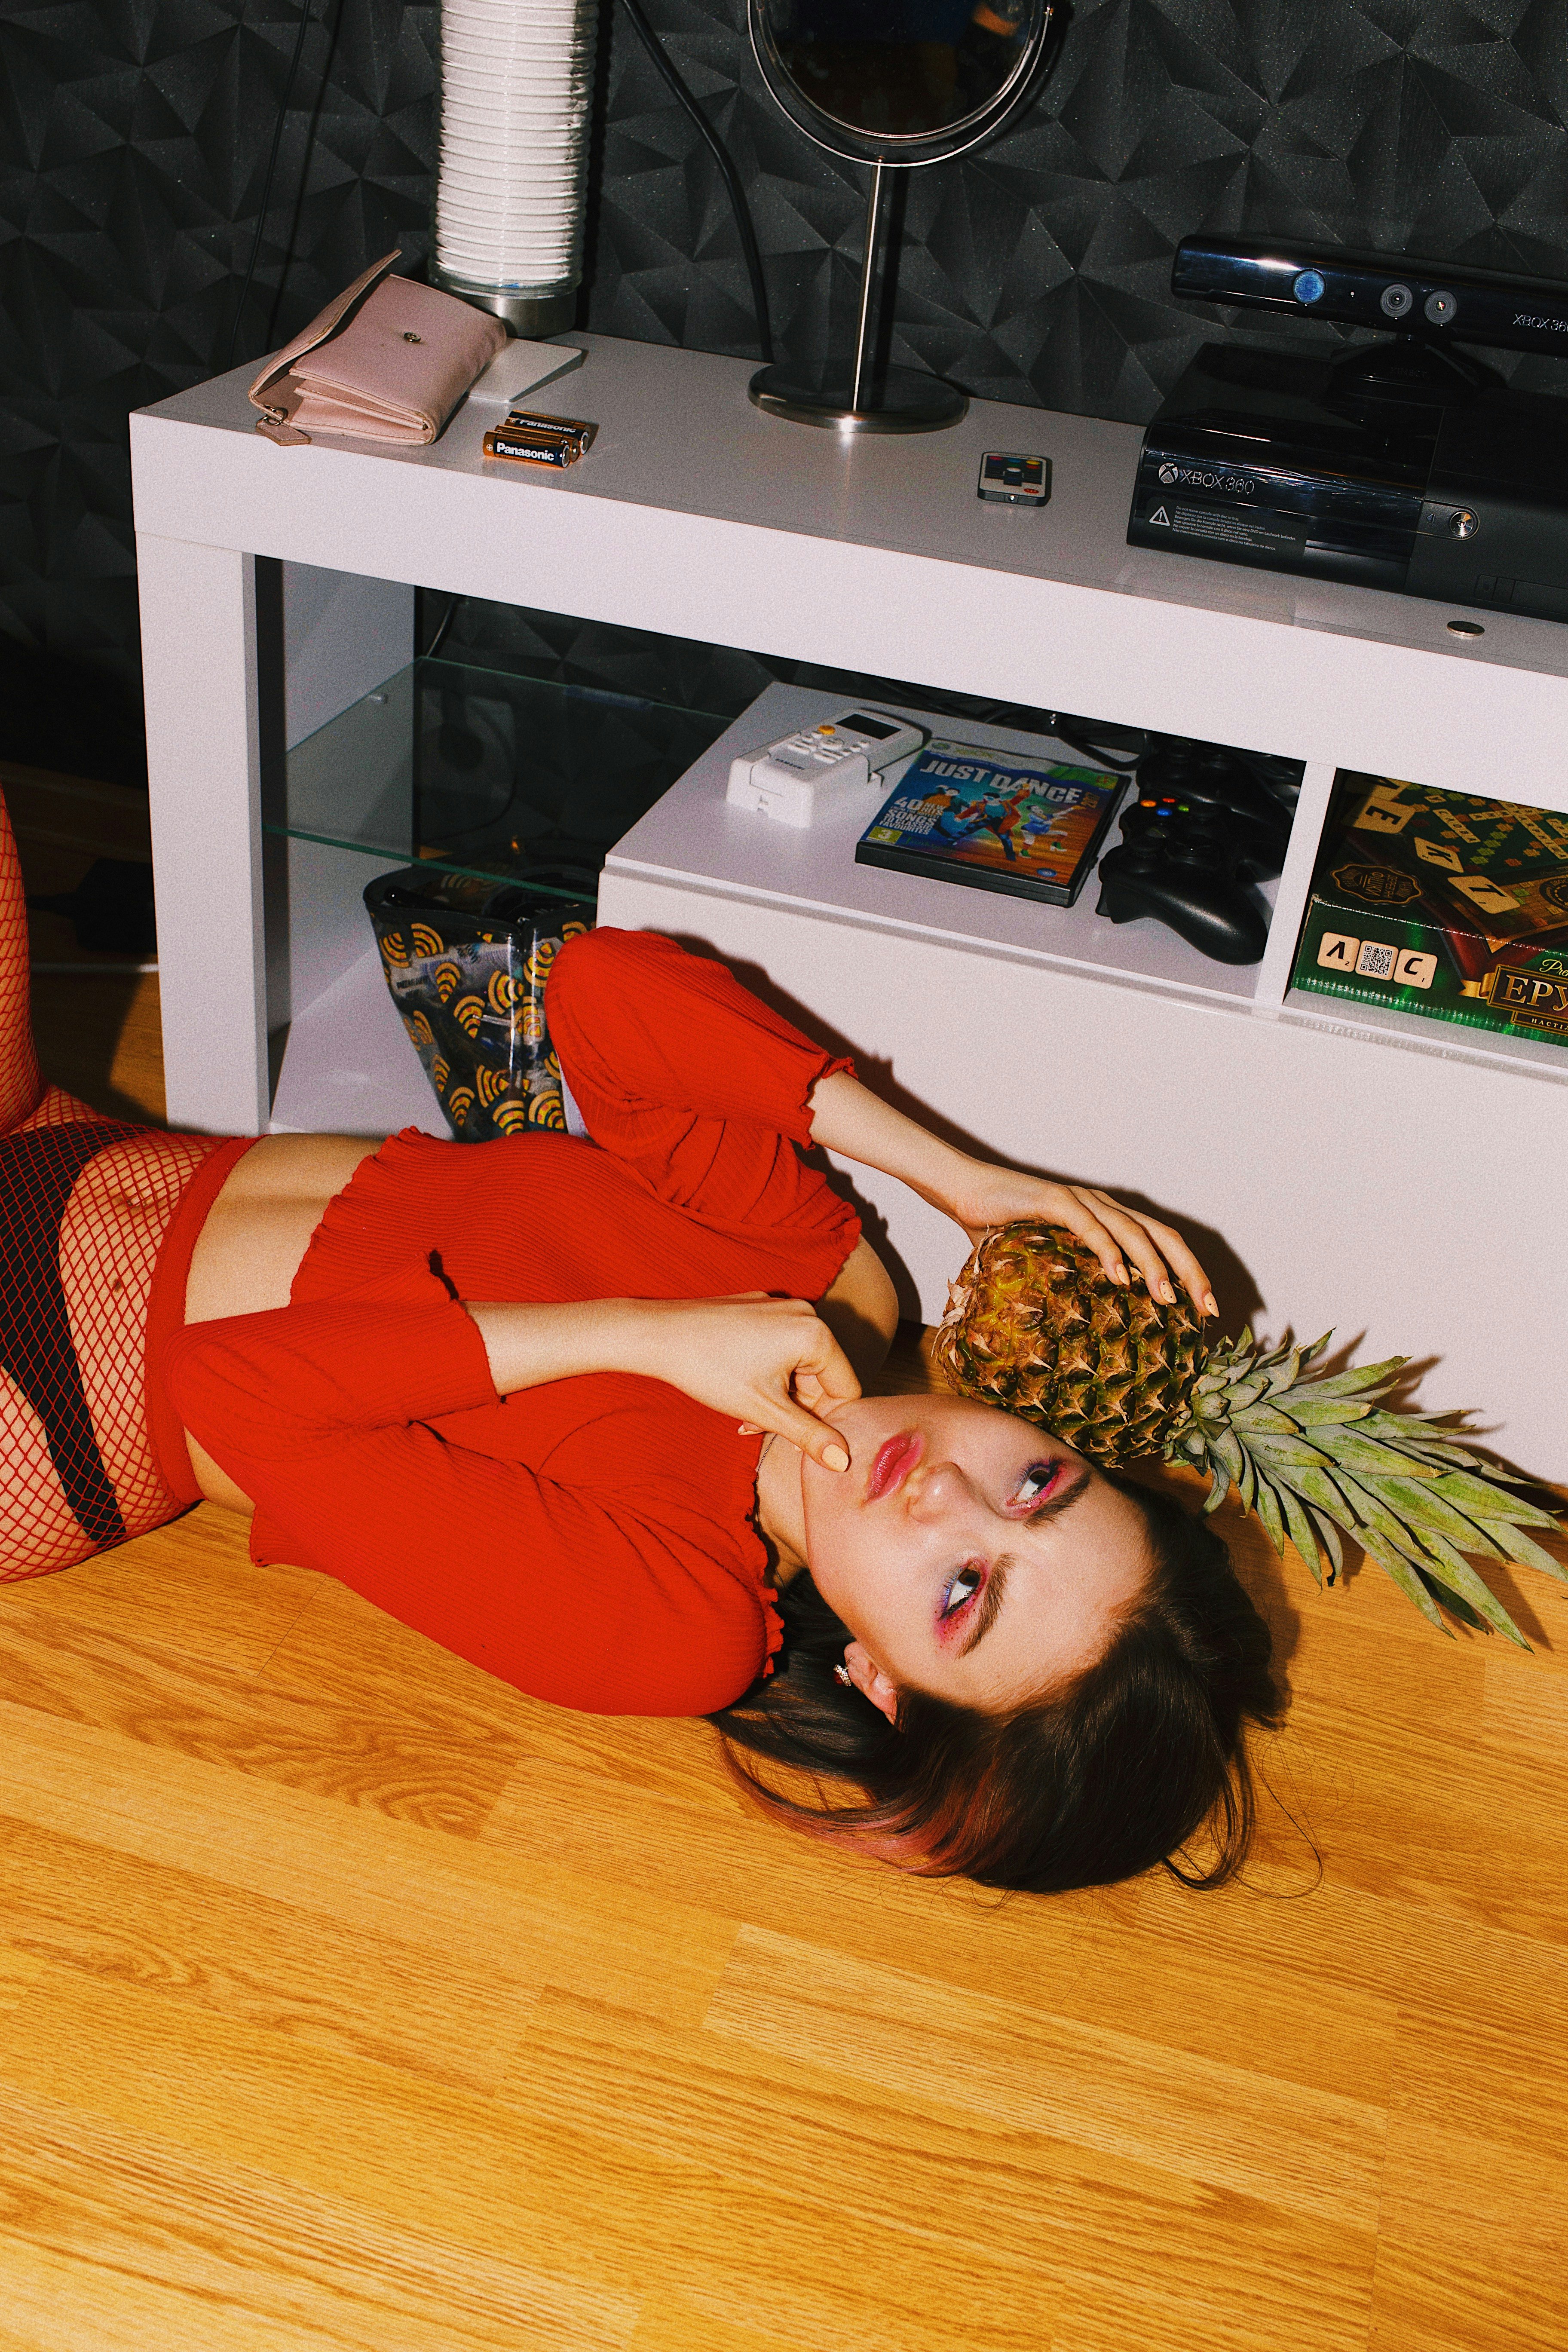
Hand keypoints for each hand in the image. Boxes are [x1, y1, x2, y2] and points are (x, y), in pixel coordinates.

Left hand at [625, 1294, 861, 1469]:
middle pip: (822, 1378)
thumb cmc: (709, 1370)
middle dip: (795, 1407)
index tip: (788, 1435)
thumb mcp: (765, 1411)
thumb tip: (844, 1462)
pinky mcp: (760, 1307)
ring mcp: (781, 1306)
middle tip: (757, 1424)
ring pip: (799, 1365)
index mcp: (816, 1334)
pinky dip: (766, 1371)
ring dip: (779, 1394)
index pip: (846, 1391)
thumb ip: (810, 1436)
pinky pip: (780, 1346)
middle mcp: (806, 1313)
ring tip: (744, 1408)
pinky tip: (739, 1383)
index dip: (822, 1422)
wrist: (658, 1335)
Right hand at [946, 1166, 1217, 1315]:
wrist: (965, 1192)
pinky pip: (1089, 1226)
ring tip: (1167, 1298)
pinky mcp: (1055, 1200)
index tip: (1207, 1309)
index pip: (1163, 1243)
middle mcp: (1104, 1206)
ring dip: (1153, 1266)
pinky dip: (1109, 1250)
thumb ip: (1068, 1286)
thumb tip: (1079, 1338)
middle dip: (1190, 1272)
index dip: (1190, 1272)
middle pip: (1162, 1235)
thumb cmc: (1003, 1233)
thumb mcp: (1044, 1265)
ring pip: (1131, 1231)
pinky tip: (1121, 1277)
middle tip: (1206, 1308)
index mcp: (1109, 1220)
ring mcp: (1081, 1200)